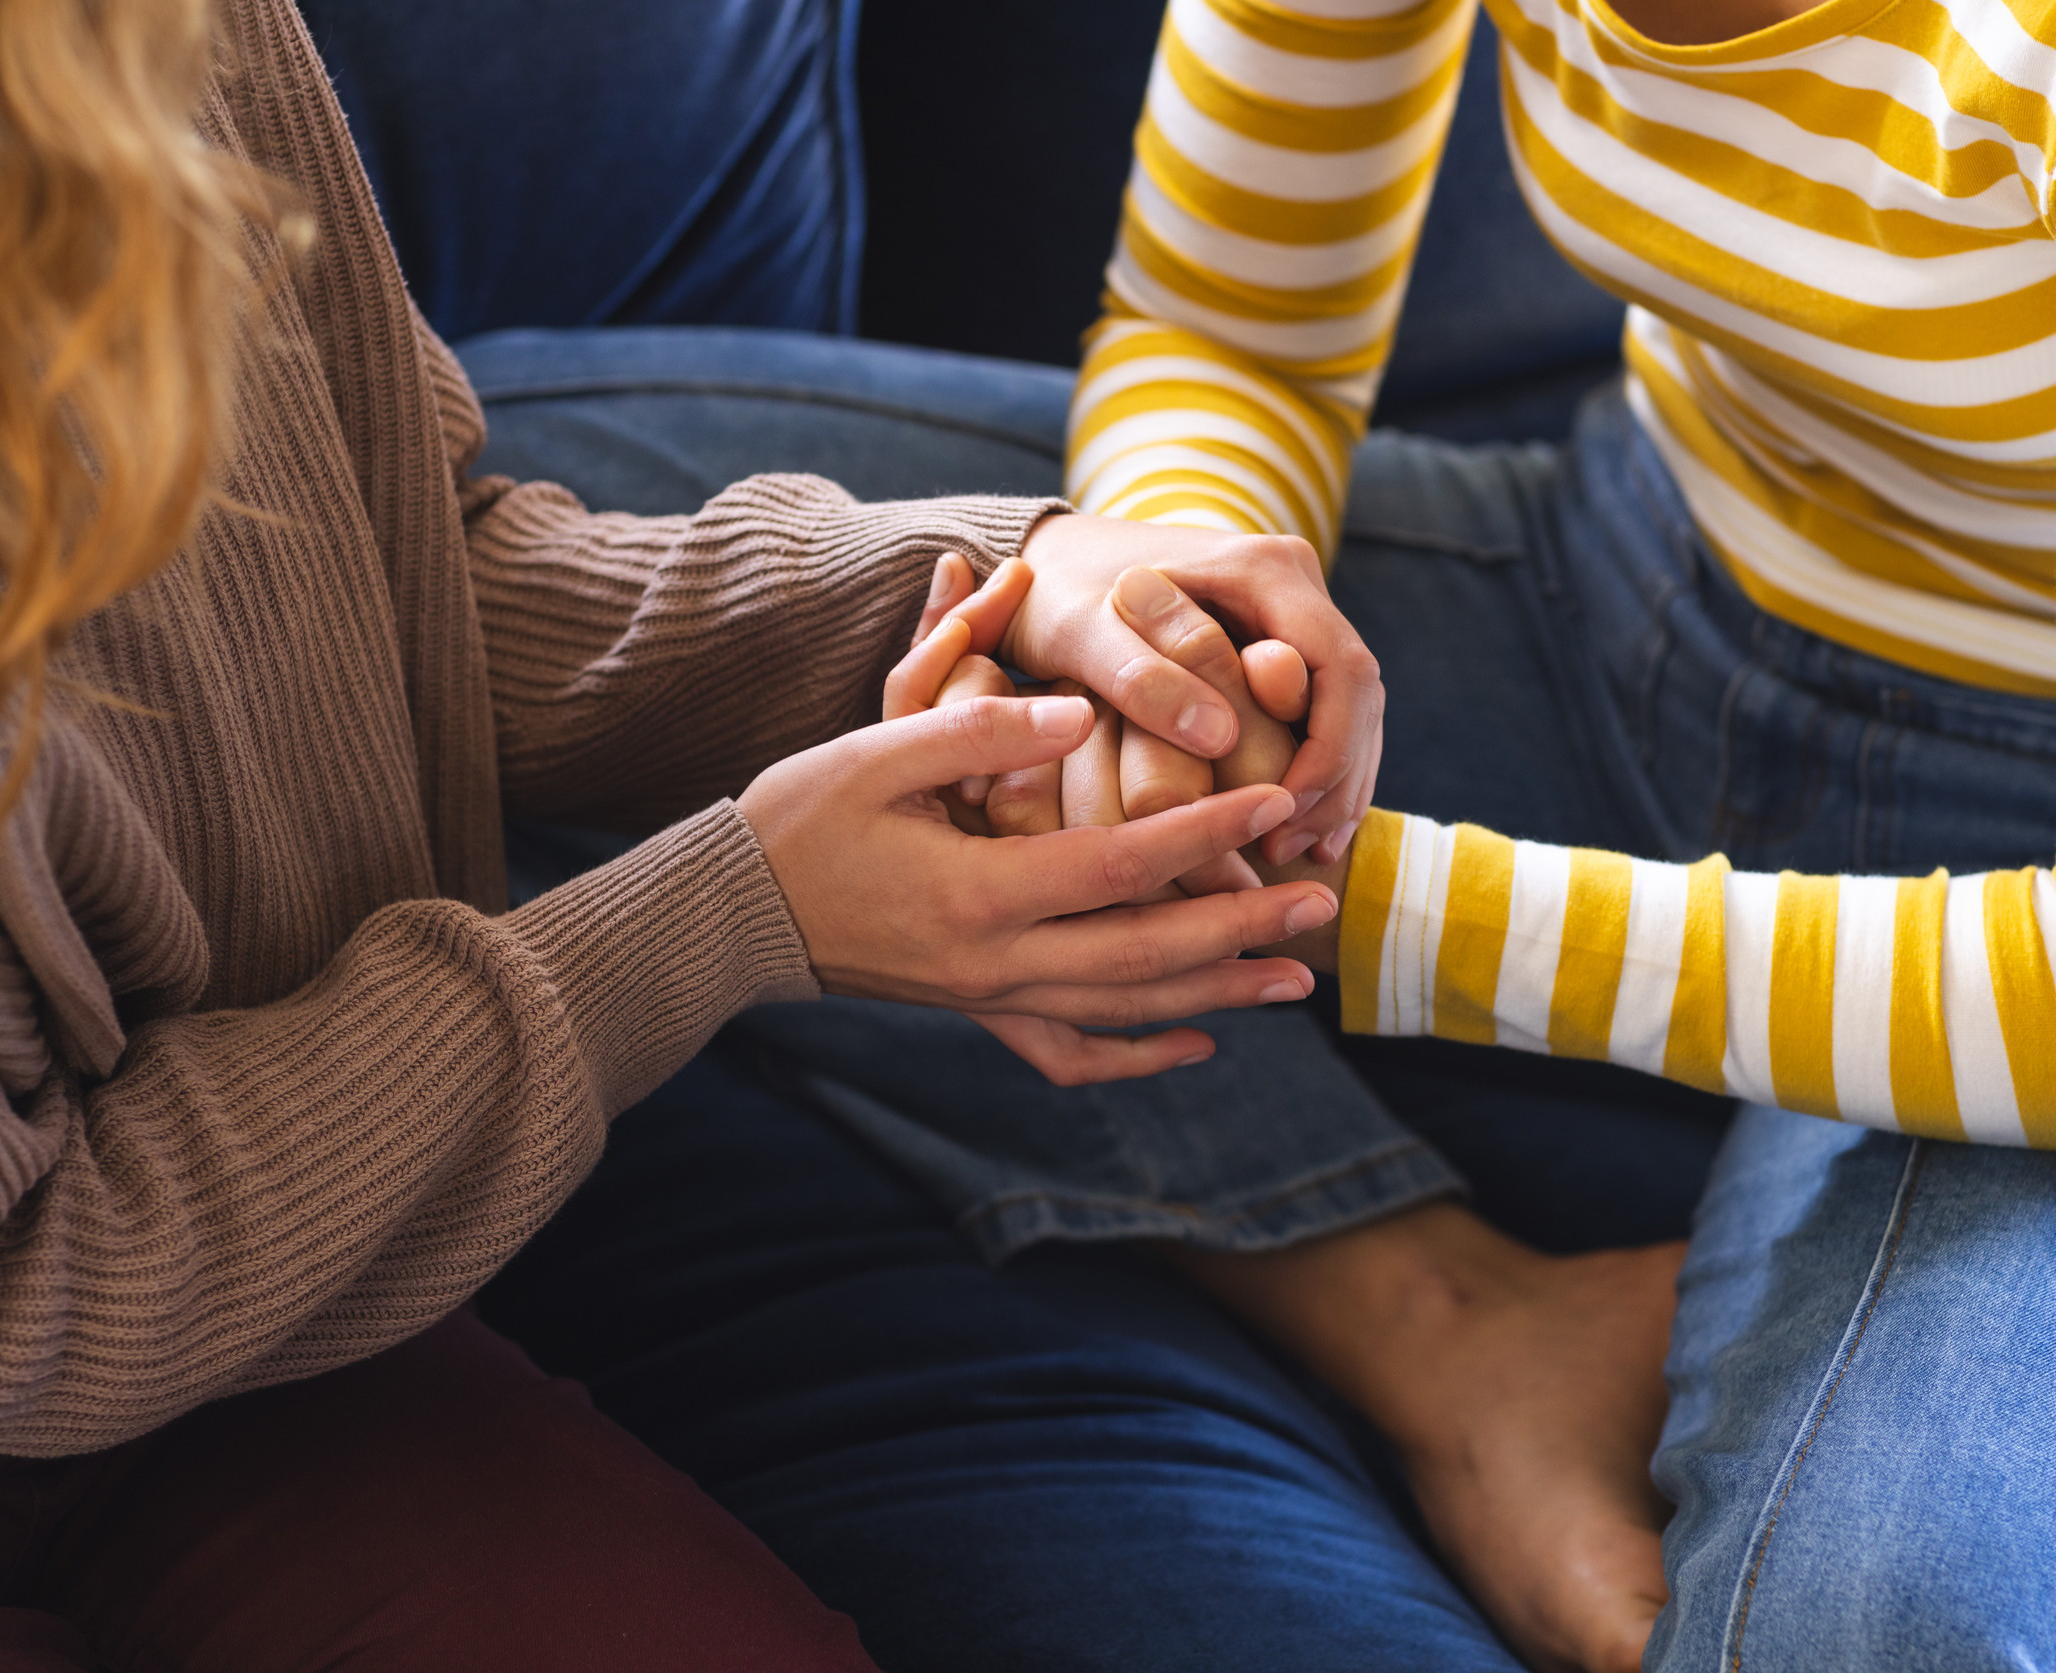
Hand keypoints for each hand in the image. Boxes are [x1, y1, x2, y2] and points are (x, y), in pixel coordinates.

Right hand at [741, 695, 1336, 1082]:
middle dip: (1243, 931)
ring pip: (1126, 1010)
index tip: (1278, 798)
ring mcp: (991, 998)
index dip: (1208, 831)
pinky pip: (1072, 1053)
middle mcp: (996, 963)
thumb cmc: (801, 817)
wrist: (734, 911)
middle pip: (1146, 956)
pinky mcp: (979, 1013)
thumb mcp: (878, 751)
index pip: (1122, 865)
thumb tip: (1086, 713)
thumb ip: (983, 733)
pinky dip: (1140, 1055)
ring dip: (1218, 996)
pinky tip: (1199, 1044)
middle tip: (1321, 901)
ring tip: (1297, 979)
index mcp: (978, 893)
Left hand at [1089, 568, 1350, 972]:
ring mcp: (1295, 618)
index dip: (1327, 752)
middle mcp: (1295, 586)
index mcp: (1265, 569)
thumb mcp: (1081, 633)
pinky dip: (1317, 780)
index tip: (1278, 814)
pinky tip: (1299, 836)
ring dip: (1331, 788)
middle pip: (1357, 696)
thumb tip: (1220, 738)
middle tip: (1284, 849)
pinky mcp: (1283, 650)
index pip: (1342, 669)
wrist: (1051, 563)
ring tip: (1291, 853)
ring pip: (1350, 714)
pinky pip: (1324, 720)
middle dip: (1332, 780)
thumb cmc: (1057, 596)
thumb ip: (1143, 677)